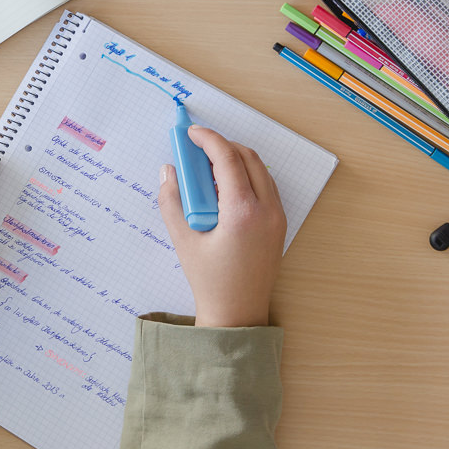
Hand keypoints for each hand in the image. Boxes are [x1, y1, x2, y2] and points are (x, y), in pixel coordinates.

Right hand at [158, 126, 285, 326]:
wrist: (238, 314)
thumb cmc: (209, 281)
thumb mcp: (182, 239)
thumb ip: (171, 201)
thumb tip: (169, 171)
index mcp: (242, 212)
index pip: (227, 159)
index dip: (208, 139)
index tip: (191, 133)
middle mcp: (266, 210)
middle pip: (248, 158)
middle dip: (222, 146)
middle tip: (196, 148)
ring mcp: (277, 217)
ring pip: (260, 170)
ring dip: (235, 160)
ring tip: (206, 167)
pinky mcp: (279, 224)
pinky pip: (265, 186)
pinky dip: (246, 176)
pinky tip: (223, 186)